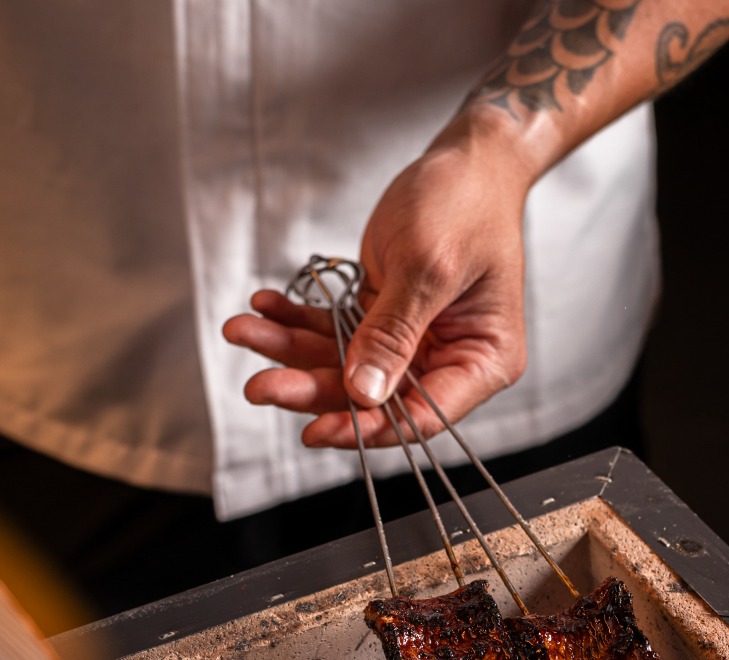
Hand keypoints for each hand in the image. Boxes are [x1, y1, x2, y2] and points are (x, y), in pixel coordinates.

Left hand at [223, 124, 532, 448]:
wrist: (467, 159)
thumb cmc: (466, 203)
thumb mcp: (428, 266)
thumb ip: (393, 332)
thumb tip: (363, 392)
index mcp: (482, 362)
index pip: (422, 417)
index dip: (367, 427)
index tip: (315, 429)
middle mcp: (447, 361)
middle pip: (373, 397)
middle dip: (311, 388)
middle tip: (259, 386)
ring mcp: (414, 343)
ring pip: (343, 366)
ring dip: (291, 350)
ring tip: (246, 332)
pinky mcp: (384, 320)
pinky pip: (334, 332)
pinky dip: (297, 320)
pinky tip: (265, 309)